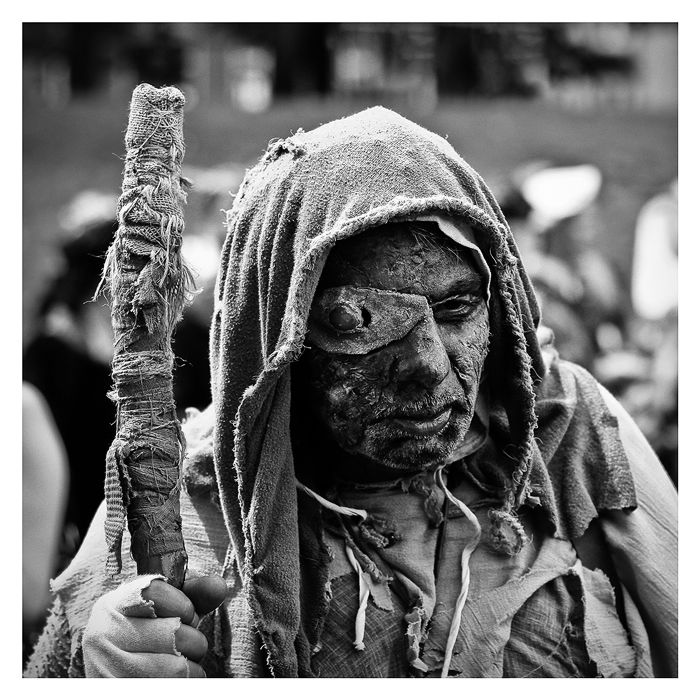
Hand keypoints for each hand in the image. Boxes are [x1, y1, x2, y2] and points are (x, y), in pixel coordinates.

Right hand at [82, 573, 227, 676]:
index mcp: (113, 605)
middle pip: (175, 633)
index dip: (183, 604)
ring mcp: (108, 669)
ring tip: (178, 661)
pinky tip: (171, 679)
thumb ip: (193, 594)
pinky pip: (175, 688)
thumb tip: (218, 586)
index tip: (184, 613)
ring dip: (191, 665)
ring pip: (178, 668)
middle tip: (183, 642)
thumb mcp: (166, 609)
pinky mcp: (121, 690)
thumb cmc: (148, 634)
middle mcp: (103, 636)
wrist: (120, 672)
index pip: (155, 593)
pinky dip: (186, 683)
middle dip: (193, 638)